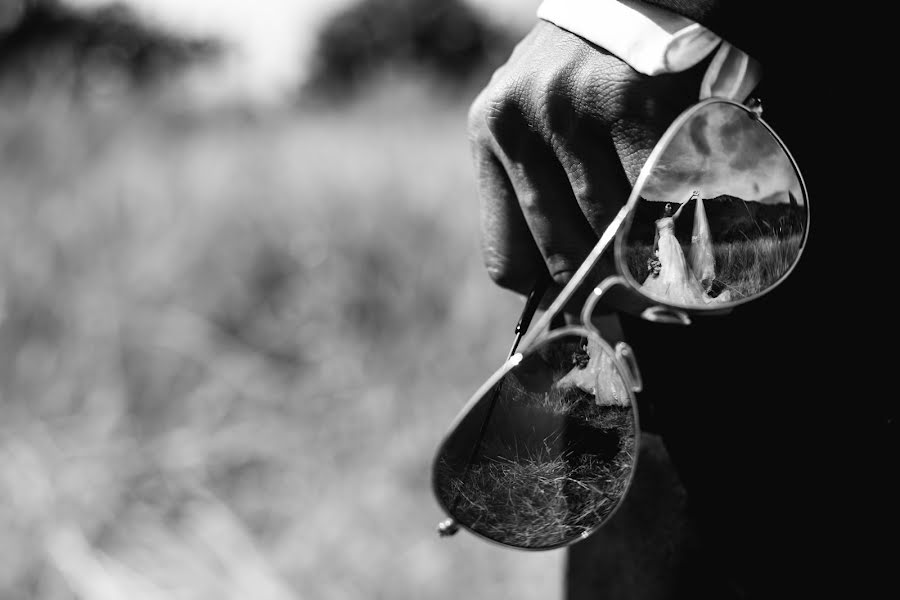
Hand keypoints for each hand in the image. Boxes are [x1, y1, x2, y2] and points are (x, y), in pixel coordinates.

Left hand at [468, 21, 707, 295]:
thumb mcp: (538, 123)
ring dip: (645, 252)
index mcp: (489, 135)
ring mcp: (569, 109)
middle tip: (646, 299)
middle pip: (564, 251)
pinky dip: (675, 210)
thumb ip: (543, 191)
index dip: (551, 293)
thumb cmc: (586, 74)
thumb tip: (577, 287)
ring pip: (611, 226)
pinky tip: (685, 208)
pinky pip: (655, 189)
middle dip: (611, 283)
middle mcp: (517, 122)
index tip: (588, 303)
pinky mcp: (628, 98)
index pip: (507, 257)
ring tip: (670, 261)